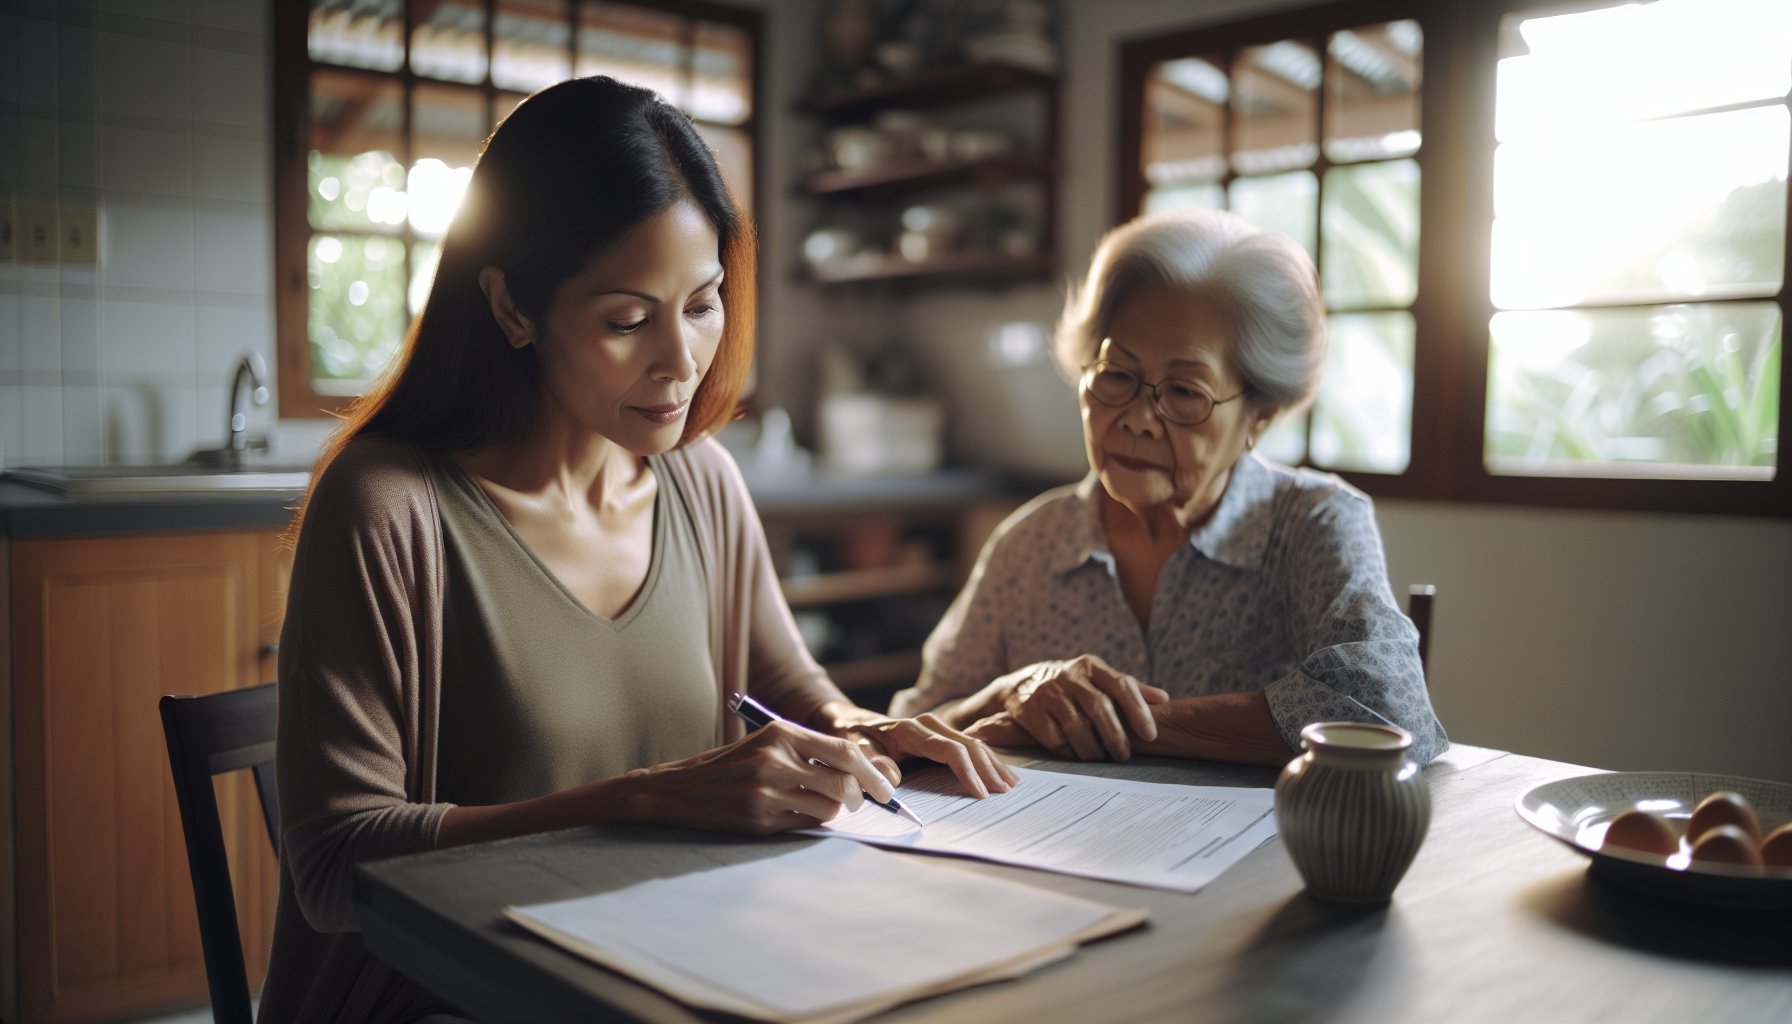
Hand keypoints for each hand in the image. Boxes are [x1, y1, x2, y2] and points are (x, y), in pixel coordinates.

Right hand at [621, 720, 896, 834]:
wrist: (679, 789)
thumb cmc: (732, 765)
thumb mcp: (767, 744)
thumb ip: (808, 753)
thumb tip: (859, 775)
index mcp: (782, 733)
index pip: (843, 751)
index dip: (872, 772)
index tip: (885, 788)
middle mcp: (775, 759)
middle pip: (843, 783)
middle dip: (861, 797)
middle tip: (864, 803)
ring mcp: (766, 791)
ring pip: (828, 809)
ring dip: (832, 812)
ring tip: (817, 805)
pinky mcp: (758, 819)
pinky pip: (803, 824)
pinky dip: (807, 821)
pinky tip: (790, 814)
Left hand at [818, 701, 1017, 797]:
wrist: (850, 723)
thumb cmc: (853, 740)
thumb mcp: (854, 751)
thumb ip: (869, 764)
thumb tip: (891, 779)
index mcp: (911, 729)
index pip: (950, 750)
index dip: (967, 772)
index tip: (980, 794)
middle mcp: (929, 724)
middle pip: (968, 745)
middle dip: (988, 770)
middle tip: (1004, 793)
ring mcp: (937, 727)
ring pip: (973, 743)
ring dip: (992, 764)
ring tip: (1010, 785)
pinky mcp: (940, 734)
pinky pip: (969, 745)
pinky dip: (986, 760)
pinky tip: (1000, 773)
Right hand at [969, 655, 1169, 761]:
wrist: (1020, 685)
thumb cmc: (1072, 686)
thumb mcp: (1098, 679)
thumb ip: (1130, 689)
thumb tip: (1164, 699)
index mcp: (1091, 666)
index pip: (1121, 685)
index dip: (1138, 711)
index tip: (1151, 735)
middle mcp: (1070, 676)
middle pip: (1099, 708)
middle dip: (1116, 736)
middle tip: (1124, 756)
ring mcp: (1048, 693)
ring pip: (1076, 727)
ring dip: (1092, 749)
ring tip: (1101, 759)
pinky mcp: (1029, 711)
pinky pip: (1054, 738)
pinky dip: (1068, 751)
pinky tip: (1075, 755)